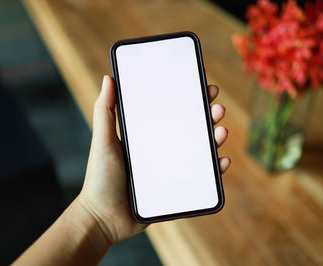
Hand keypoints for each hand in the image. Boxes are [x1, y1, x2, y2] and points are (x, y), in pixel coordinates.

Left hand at [77, 75, 230, 245]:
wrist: (103, 218)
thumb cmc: (100, 178)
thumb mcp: (102, 141)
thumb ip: (105, 111)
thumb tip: (109, 78)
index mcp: (147, 135)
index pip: (172, 111)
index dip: (189, 98)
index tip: (204, 85)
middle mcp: (161, 149)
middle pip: (191, 128)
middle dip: (208, 116)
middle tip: (218, 109)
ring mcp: (171, 169)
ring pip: (200, 151)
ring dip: (215, 139)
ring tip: (221, 131)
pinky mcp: (177, 188)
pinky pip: (201, 178)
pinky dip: (214, 169)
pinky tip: (223, 161)